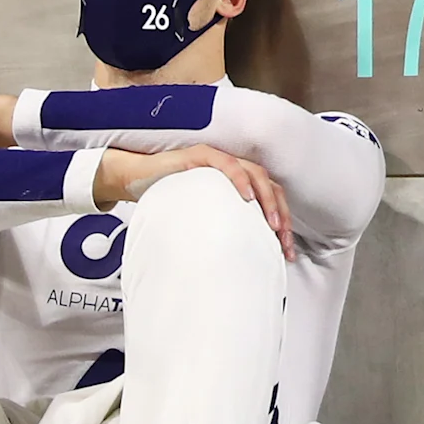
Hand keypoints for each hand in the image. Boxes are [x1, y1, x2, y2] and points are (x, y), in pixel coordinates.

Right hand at [95, 145, 293, 260]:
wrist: (137, 181)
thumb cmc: (170, 201)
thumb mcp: (202, 221)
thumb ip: (222, 231)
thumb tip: (239, 267)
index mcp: (238, 186)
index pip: (271, 201)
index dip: (284, 225)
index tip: (286, 252)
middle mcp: (234, 171)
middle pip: (270, 188)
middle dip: (282, 215)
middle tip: (283, 242)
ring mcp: (219, 161)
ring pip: (255, 173)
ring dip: (267, 199)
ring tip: (272, 223)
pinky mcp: (201, 155)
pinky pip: (226, 163)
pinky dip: (239, 178)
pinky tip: (247, 197)